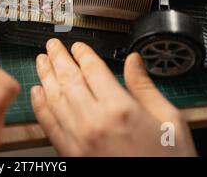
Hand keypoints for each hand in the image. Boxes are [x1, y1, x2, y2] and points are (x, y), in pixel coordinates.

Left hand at [31, 39, 196, 155]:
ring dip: (45, 76)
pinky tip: (37, 93)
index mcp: (120, 109)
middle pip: (69, 80)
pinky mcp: (71, 154)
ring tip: (41, 61)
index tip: (77, 46)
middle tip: (52, 45)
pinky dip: (40, 106)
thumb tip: (134, 61)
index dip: (82, 54)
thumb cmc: (167, 161)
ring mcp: (79, 140)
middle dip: (58, 58)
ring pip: (55, 99)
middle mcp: (94, 122)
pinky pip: (49, 125)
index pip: (93, 70)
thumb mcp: (169, 120)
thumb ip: (146, 87)